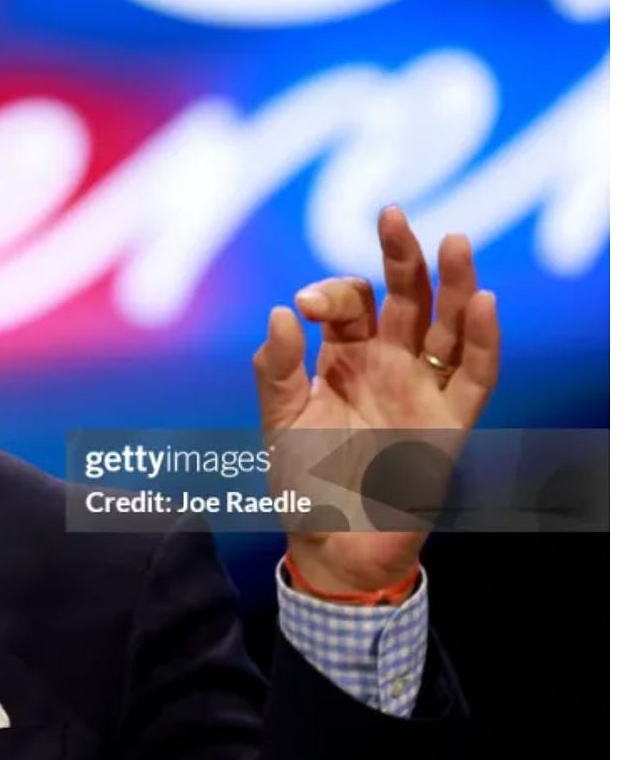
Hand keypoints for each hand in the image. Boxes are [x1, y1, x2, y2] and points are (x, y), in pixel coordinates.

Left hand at [252, 206, 500, 595]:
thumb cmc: (302, 482)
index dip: (332, 294)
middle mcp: (387, 363)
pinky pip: (475, 375)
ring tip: (453, 241)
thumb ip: (276, 369)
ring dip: (453, 284)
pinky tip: (483, 303)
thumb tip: (281, 314)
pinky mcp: (450, 421)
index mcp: (343, 357)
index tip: (305, 305)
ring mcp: (422, 388)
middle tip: (392, 215)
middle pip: (404, 297)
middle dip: (400, 257)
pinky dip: (483, 340)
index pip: (349, 304)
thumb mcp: (278, 421)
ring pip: (447, 324)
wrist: (331, 544)